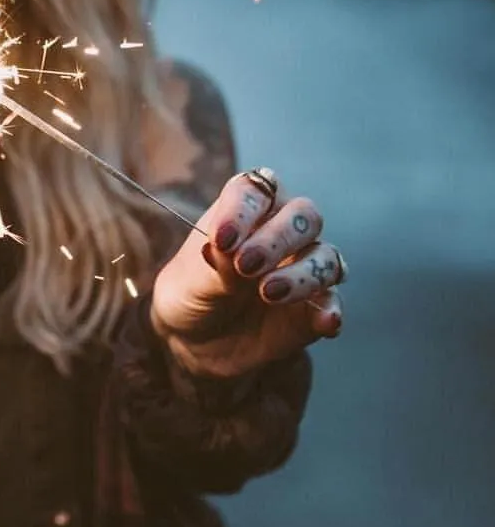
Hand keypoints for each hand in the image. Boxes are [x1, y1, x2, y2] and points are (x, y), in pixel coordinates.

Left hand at [150, 169, 345, 378]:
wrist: (197, 338)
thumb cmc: (192, 291)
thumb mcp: (193, 280)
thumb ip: (218, 265)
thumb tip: (233, 253)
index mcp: (246, 209)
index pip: (258, 188)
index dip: (244, 208)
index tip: (223, 240)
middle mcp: (282, 231)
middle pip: (304, 214)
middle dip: (278, 238)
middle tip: (247, 265)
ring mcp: (303, 268)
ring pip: (326, 257)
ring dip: (302, 274)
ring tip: (268, 293)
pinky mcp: (315, 308)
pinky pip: (334, 304)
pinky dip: (331, 310)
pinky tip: (324, 321)